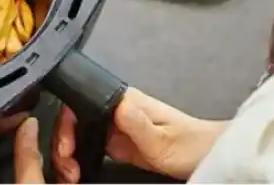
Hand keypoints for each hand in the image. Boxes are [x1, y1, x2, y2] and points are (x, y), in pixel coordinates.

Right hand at [52, 88, 226, 181]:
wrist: (208, 157)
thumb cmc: (192, 145)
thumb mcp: (163, 139)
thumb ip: (138, 123)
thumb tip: (115, 104)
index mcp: (124, 101)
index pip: (81, 103)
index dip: (67, 125)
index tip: (67, 148)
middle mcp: (117, 110)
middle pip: (75, 120)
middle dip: (64, 143)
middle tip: (68, 167)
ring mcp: (117, 127)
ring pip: (80, 134)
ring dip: (71, 153)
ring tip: (72, 172)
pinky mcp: (120, 143)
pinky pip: (91, 147)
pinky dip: (81, 160)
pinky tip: (80, 171)